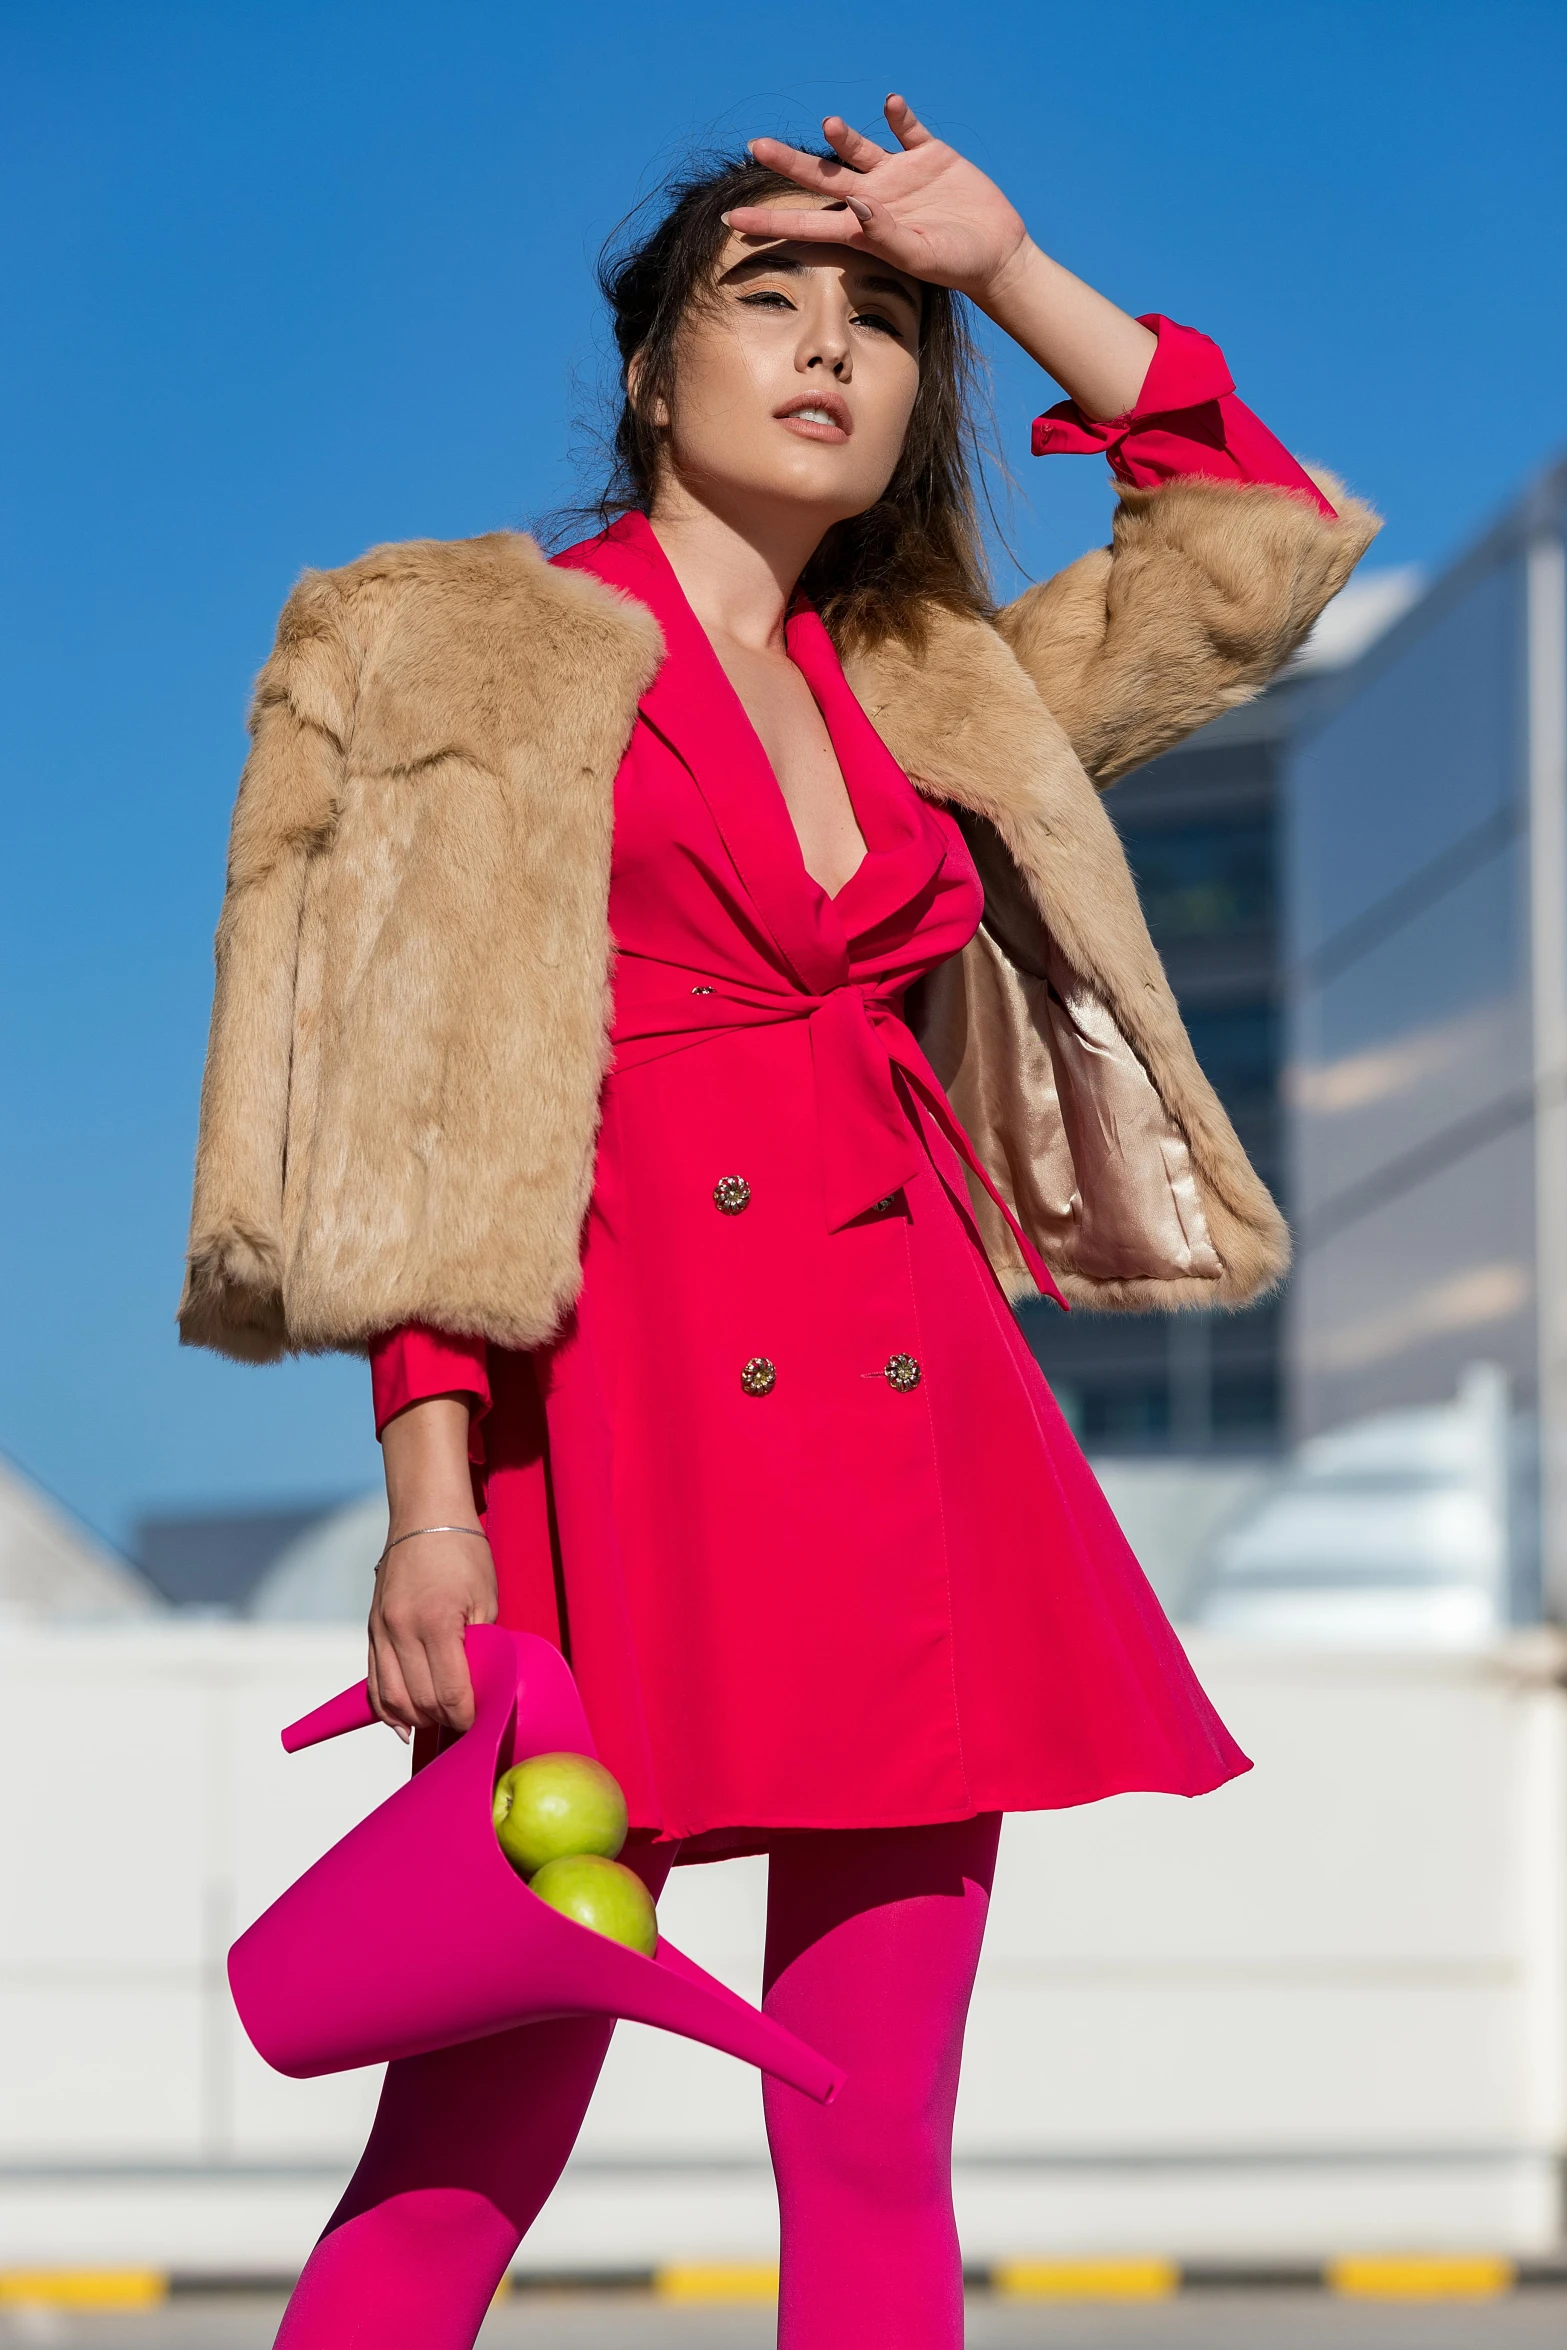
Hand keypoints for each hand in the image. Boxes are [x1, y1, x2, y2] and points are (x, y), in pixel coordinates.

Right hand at [368, 1526, 496, 1737]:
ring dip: (414, 1718)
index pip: (449, 1691)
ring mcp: (380, 1630)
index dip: (466, 1715)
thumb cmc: (463, 1552)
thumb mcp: (486, 1599)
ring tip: (437, 1721)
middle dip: (443, 1719)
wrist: (425, 1515)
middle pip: (419, 1700)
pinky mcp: (371, 1628)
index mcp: (435, 1622)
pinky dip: (387, 1707)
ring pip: (390, 1698)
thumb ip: (480, 1645)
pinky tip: (403, 1720)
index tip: (479, 1721)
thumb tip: (480, 1686)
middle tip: (464, 1721)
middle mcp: (401, 1629)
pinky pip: (373, 1680)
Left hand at [731, 96, 1028, 308]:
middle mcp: (873, 198)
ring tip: (829, 124)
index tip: (732, 221)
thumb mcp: (918, 254)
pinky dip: (899, 115)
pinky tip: (892, 104)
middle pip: (820, 178)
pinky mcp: (929, 155)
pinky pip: (908, 128)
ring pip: (858, 148)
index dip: (769, 222)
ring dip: (843, 135)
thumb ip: (884, 234)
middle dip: (787, 163)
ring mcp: (899, 175)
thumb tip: (856, 203)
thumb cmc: (955, 266)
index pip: (805, 223)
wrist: (996, 254)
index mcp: (861, 229)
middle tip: (755, 145)